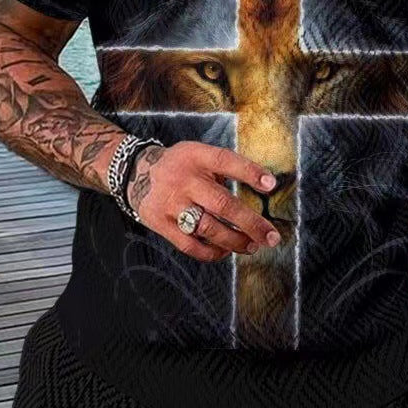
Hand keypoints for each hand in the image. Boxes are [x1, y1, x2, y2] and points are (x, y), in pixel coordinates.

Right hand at [125, 140, 282, 261]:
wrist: (136, 173)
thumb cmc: (181, 167)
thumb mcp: (198, 155)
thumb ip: (223, 169)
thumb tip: (263, 188)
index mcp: (195, 157)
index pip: (225, 161)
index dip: (249, 172)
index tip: (271, 184)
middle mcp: (183, 180)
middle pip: (222, 204)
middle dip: (251, 223)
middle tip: (271, 237)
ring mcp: (171, 203)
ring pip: (209, 228)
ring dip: (235, 240)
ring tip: (252, 246)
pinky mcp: (161, 223)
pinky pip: (190, 245)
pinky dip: (212, 252)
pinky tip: (226, 251)